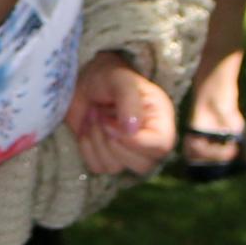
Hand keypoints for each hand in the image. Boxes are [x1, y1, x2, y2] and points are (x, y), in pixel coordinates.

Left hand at [68, 53, 175, 173]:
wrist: (84, 81)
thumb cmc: (108, 76)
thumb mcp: (120, 80)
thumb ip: (129, 102)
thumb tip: (132, 130)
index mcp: (160, 120)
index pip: (161, 146)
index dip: (136, 141)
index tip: (111, 122)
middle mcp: (148, 140)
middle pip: (142, 165)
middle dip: (113, 143)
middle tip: (101, 116)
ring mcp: (127, 151)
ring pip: (115, 168)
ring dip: (96, 140)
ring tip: (94, 115)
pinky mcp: (106, 156)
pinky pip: (97, 166)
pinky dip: (87, 147)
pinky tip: (88, 127)